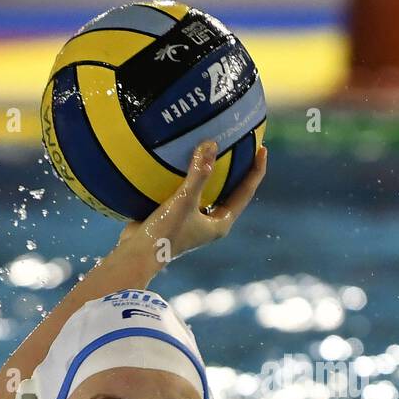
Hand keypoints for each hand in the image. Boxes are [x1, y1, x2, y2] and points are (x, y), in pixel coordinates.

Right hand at [116, 139, 267, 265]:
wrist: (136, 254)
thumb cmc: (166, 232)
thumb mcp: (184, 201)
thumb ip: (199, 173)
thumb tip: (211, 144)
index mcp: (221, 223)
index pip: (246, 192)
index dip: (256, 170)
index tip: (262, 148)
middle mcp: (212, 223)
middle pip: (232, 191)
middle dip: (239, 169)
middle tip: (244, 144)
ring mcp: (195, 220)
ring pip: (210, 190)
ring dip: (214, 172)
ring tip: (216, 148)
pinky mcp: (178, 217)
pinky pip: (189, 190)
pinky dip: (189, 175)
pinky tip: (182, 158)